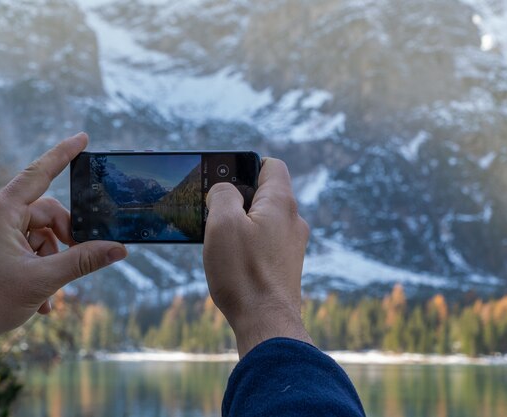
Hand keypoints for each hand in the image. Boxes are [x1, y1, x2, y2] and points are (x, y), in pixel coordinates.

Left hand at [0, 133, 126, 377]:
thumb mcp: (43, 280)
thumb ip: (84, 260)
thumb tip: (118, 249)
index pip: (38, 174)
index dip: (63, 154)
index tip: (83, 138)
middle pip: (45, 214)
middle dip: (63, 241)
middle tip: (74, 264)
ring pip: (37, 232)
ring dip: (50, 260)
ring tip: (48, 294)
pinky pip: (23, 243)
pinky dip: (35, 264)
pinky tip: (39, 296)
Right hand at [203, 158, 311, 357]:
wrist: (266, 322)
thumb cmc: (243, 273)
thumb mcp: (222, 223)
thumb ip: (223, 195)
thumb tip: (224, 190)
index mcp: (281, 202)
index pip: (271, 166)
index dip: (245, 166)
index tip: (224, 179)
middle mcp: (293, 220)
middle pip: (264, 193)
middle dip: (237, 197)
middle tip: (213, 211)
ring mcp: (292, 244)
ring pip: (263, 219)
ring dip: (240, 223)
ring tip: (219, 239)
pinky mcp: (286, 264)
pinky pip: (266, 241)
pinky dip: (248, 242)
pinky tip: (231, 259)